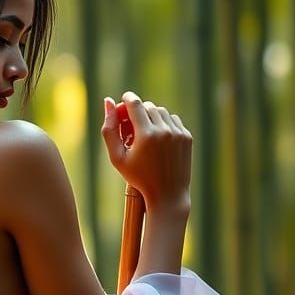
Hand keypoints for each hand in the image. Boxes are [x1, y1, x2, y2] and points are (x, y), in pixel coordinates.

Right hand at [101, 91, 191, 218]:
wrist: (167, 195)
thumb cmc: (138, 178)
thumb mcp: (117, 158)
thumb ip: (109, 130)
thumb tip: (108, 102)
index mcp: (146, 135)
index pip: (135, 103)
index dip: (127, 98)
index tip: (123, 100)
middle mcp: (164, 130)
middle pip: (148, 106)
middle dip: (139, 111)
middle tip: (131, 123)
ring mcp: (178, 133)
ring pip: (162, 112)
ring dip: (152, 116)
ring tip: (144, 132)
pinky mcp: (186, 137)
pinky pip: (173, 120)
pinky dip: (164, 124)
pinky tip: (158, 137)